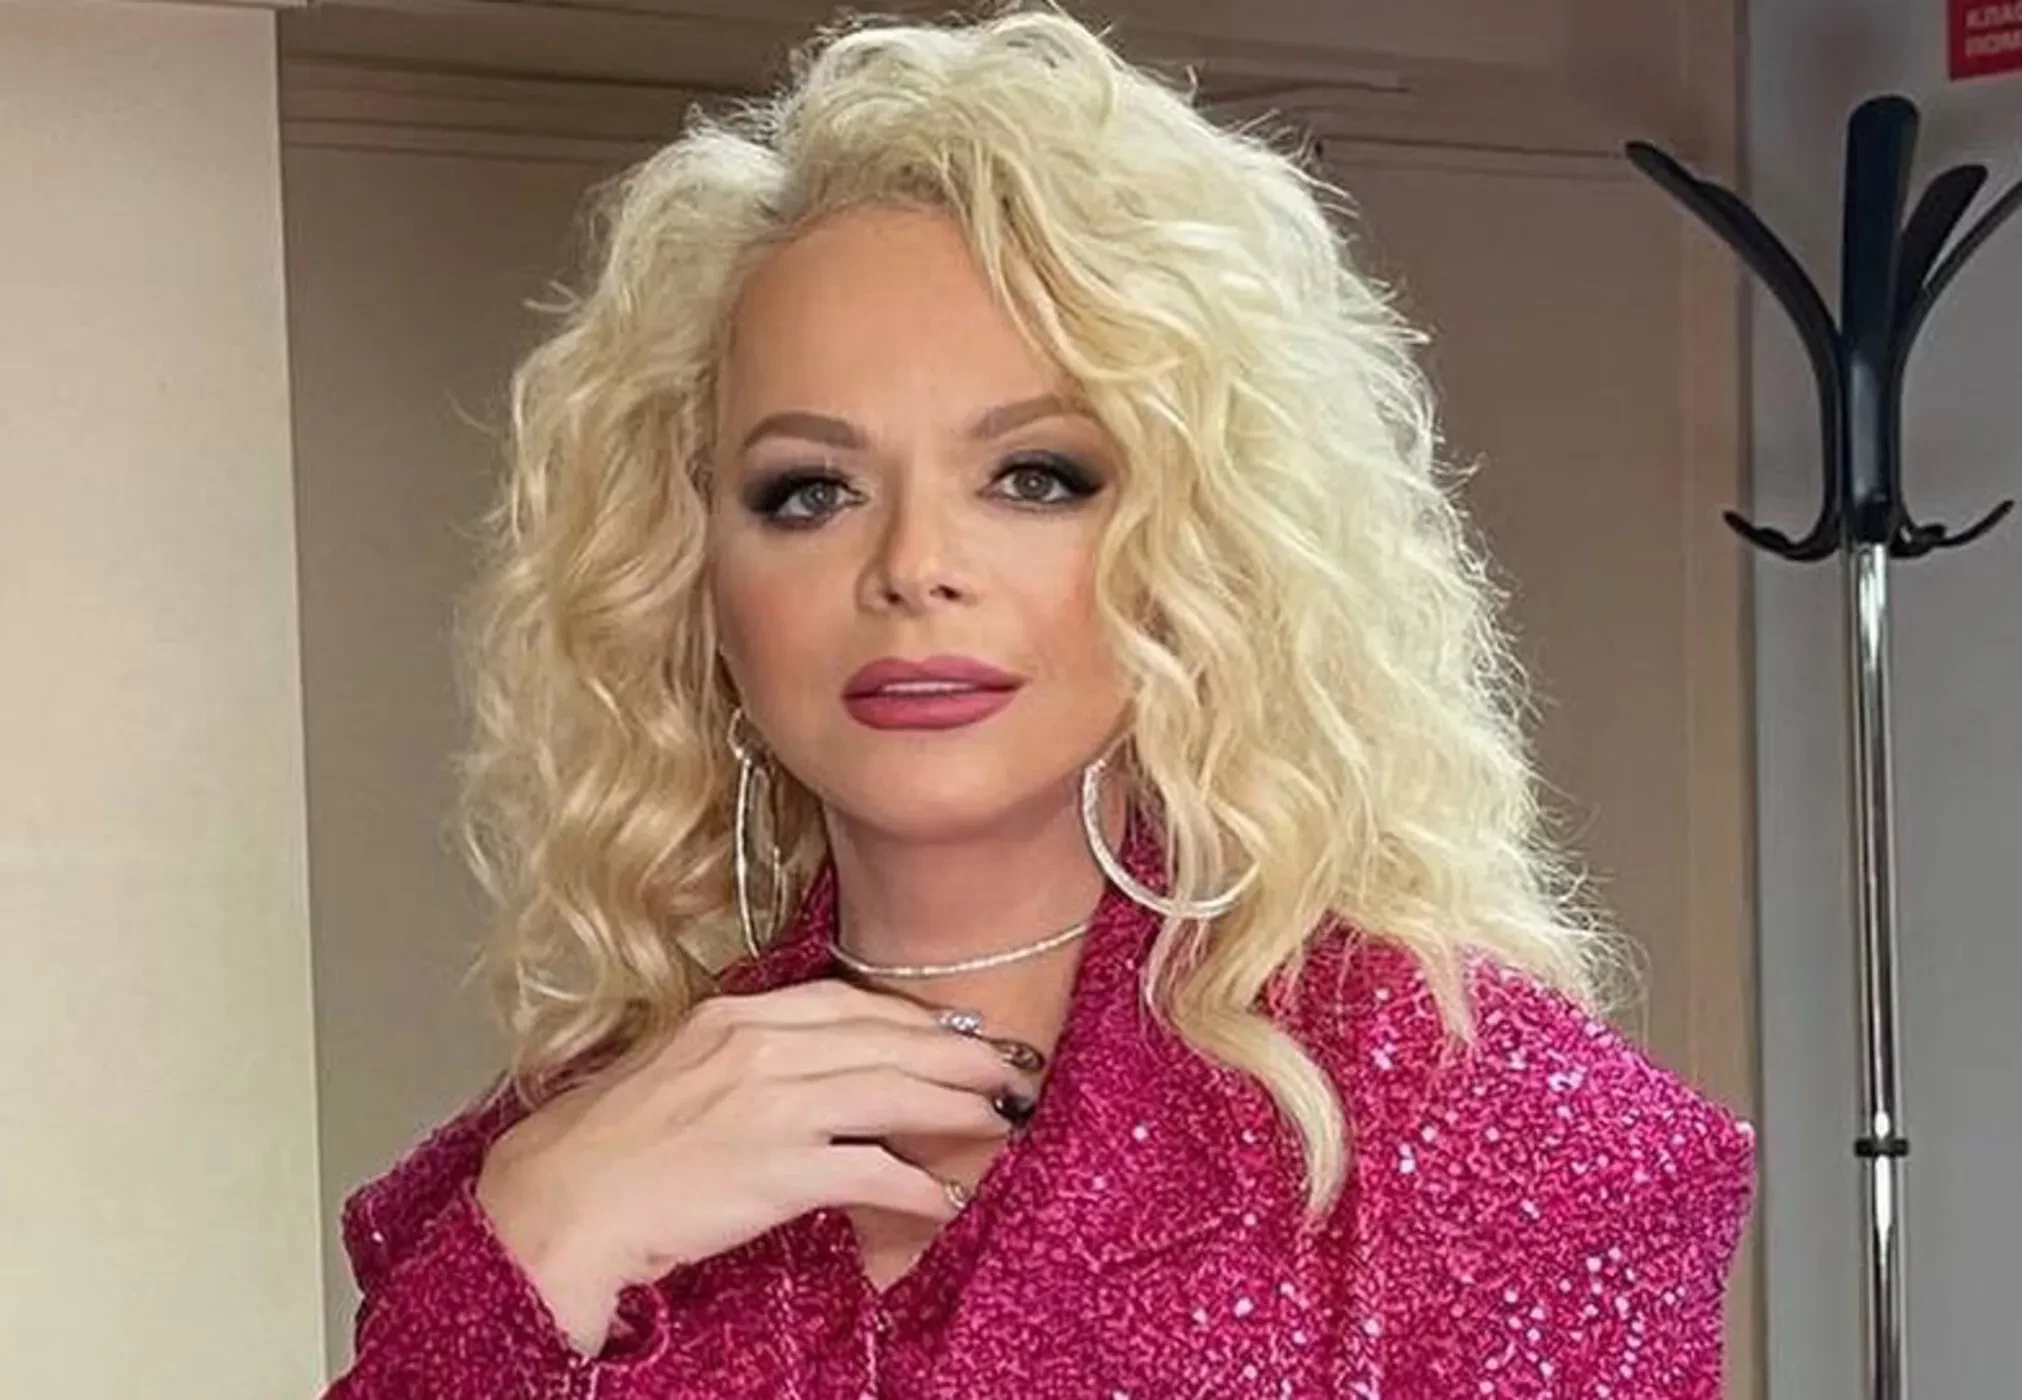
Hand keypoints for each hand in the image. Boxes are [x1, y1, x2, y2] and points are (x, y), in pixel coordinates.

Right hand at [473, 979, 1038, 1353]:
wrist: (565, 1198)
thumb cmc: (610, 1142)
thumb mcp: (679, 1063)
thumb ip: (746, 1052)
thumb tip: (806, 1066)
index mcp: (738, 1015)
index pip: (849, 1002)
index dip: (912, 1018)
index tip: (954, 1032)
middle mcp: (763, 1047)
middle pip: (888, 1040)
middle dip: (959, 1056)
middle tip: (1008, 1068)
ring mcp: (776, 1106)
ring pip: (896, 1093)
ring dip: (959, 1107)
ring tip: (1001, 1117)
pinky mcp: (782, 1169)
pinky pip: (874, 1171)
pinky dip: (919, 1184)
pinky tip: (946, 1196)